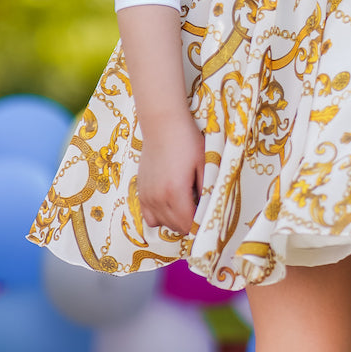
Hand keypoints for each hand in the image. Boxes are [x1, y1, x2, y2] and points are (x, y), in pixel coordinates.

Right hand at [136, 111, 204, 235]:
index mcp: (175, 192)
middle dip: (189, 222)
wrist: (163, 124)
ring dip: (174, 220)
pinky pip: (148, 215)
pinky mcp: (140, 190)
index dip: (199, 225)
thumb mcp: (205, 165)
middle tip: (199, 206)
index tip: (207, 216)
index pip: (187, 225)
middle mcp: (158, 197)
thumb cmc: (187, 141)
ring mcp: (146, 195)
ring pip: (161, 223)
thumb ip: (207, 191)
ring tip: (184, 203)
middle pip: (175, 227)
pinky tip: (169, 202)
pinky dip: (159, 214)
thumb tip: (209, 210)